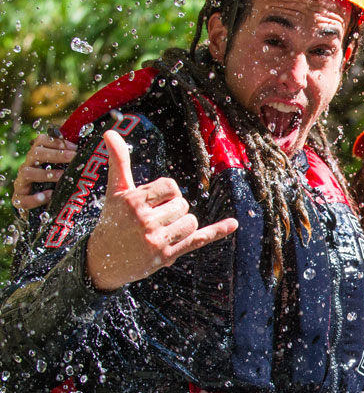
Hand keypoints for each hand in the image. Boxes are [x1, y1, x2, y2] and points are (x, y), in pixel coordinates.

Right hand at [12, 134, 77, 210]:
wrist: (43, 207)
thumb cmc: (57, 183)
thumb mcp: (64, 169)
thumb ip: (72, 159)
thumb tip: (93, 150)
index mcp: (38, 156)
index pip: (41, 141)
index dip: (56, 142)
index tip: (75, 147)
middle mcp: (28, 166)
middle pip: (35, 153)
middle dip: (56, 154)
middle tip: (73, 157)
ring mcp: (22, 182)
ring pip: (27, 172)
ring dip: (46, 174)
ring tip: (62, 176)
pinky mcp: (19, 199)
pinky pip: (23, 198)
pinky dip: (36, 197)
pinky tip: (50, 195)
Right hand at [86, 130, 237, 290]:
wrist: (103, 261)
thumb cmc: (112, 220)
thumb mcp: (115, 191)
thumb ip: (118, 161)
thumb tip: (110, 131)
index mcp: (134, 201)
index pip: (171, 186)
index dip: (166, 193)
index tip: (152, 203)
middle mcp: (145, 221)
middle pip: (182, 205)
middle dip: (172, 210)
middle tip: (151, 221)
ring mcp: (156, 241)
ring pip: (191, 222)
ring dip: (181, 225)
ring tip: (161, 231)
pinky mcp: (166, 255)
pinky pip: (198, 240)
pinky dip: (217, 231)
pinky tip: (233, 223)